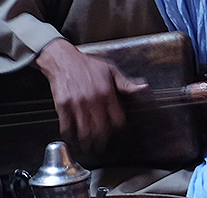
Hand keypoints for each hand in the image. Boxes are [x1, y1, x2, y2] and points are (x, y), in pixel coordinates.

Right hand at [34, 37, 148, 153]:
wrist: (63, 59)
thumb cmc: (87, 64)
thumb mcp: (110, 69)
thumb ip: (126, 83)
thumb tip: (143, 87)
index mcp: (107, 92)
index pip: (117, 120)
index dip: (117, 128)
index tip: (114, 130)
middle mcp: (93, 100)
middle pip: (101, 131)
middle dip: (102, 141)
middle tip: (101, 146)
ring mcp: (77, 104)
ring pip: (85, 132)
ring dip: (87, 143)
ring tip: (88, 147)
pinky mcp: (63, 106)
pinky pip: (67, 128)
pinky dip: (70, 137)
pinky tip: (73, 140)